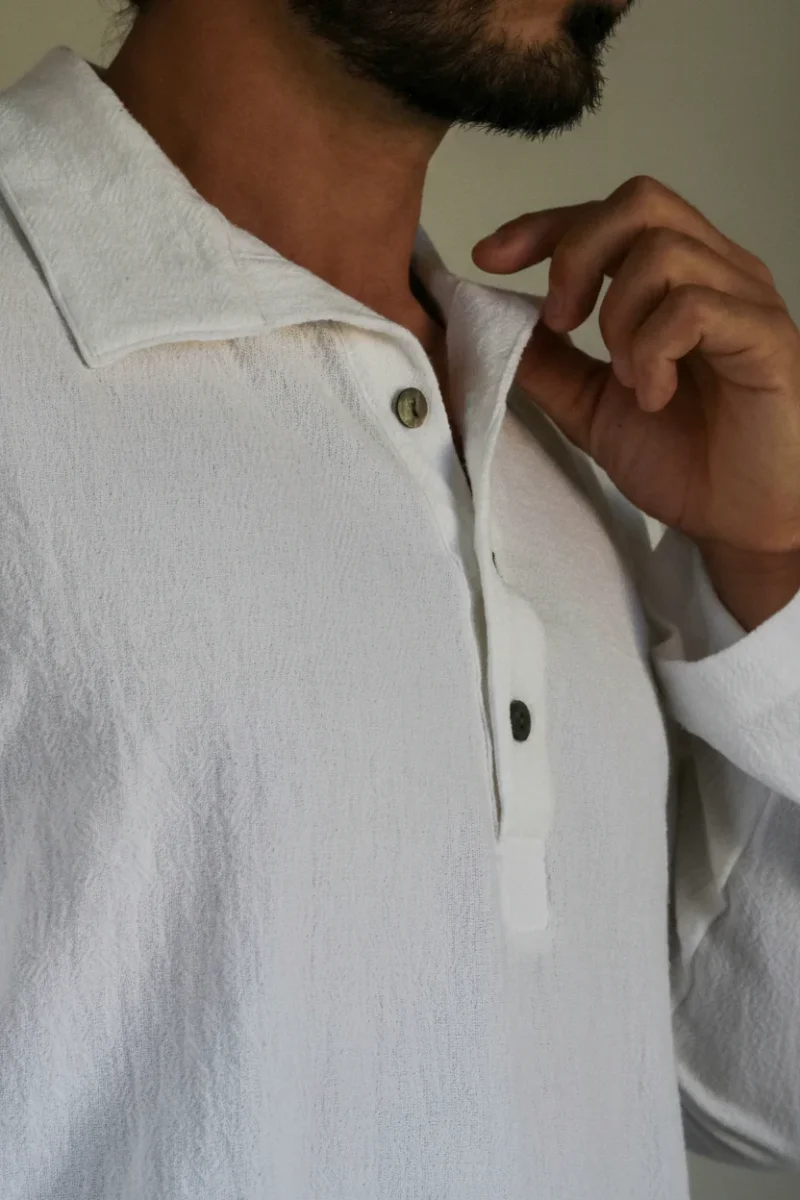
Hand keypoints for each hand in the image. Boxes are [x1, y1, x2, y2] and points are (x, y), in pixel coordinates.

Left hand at [472, 176, 799, 565]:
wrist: (741, 522)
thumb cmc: (685, 461)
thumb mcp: (591, 408)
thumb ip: (547, 363)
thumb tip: (489, 320)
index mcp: (675, 280)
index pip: (609, 214)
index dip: (543, 226)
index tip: (488, 258)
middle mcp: (715, 273)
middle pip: (639, 202)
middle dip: (576, 254)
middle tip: (560, 323)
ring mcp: (745, 301)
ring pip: (663, 250)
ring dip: (619, 316)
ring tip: (623, 377)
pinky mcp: (766, 338)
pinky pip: (695, 308)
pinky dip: (654, 351)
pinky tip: (654, 395)